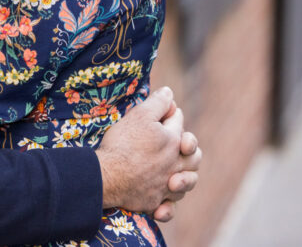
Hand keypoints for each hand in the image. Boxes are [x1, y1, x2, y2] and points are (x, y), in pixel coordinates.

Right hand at [95, 87, 201, 219]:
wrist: (107, 177)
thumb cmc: (122, 144)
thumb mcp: (139, 116)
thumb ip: (157, 103)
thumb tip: (169, 92)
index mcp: (173, 141)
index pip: (179, 122)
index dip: (171, 113)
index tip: (163, 110)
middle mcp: (175, 164)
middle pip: (194, 156)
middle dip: (189, 148)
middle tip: (178, 144)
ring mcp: (166, 185)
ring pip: (186, 183)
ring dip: (184, 178)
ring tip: (174, 174)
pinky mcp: (154, 202)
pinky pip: (169, 208)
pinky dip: (167, 207)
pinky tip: (162, 205)